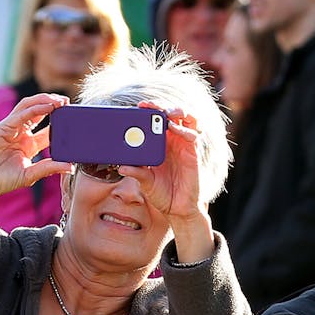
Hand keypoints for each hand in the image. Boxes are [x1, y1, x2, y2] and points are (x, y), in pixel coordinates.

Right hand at [0, 93, 72, 212]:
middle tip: (68, 103)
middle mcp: (21, 134)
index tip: (74, 120)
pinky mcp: (2, 127)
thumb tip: (70, 167)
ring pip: (29, 108)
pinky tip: (48, 106)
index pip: (48, 129)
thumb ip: (48, 168)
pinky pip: (20, 114)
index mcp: (29, 145)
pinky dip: (35, 109)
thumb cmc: (0, 180)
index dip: (61, 123)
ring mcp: (11, 129)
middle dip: (54, 106)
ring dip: (45, 101)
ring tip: (60, 101)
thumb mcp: (29, 175)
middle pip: (39, 113)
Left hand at [115, 105, 211, 222]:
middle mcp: (171, 142)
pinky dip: (184, 128)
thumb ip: (137, 173)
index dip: (148, 112)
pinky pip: (192, 135)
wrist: (178, 209)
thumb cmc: (162, 194)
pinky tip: (174, 128)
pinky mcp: (193, 153)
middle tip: (148, 106)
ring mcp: (183, 146)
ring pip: (185, 119)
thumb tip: (122, 167)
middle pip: (169, 115)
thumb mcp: (145, 183)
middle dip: (160, 107)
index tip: (138, 107)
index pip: (154, 122)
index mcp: (158, 145)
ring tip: (166, 113)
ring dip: (177, 111)